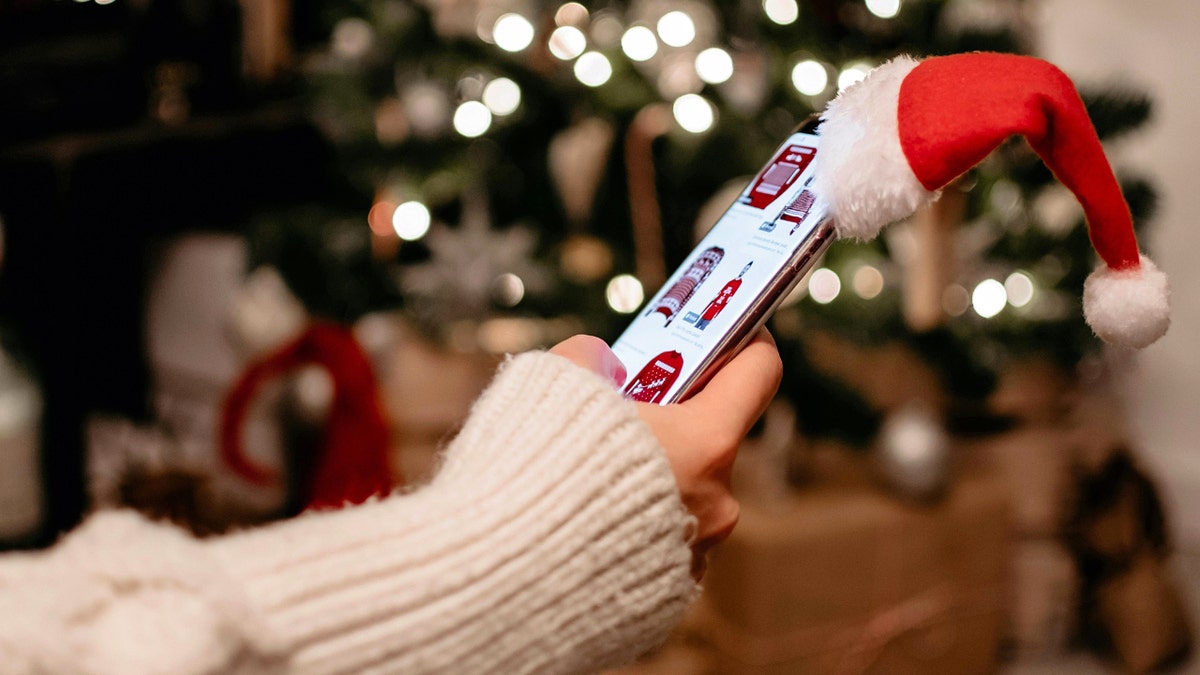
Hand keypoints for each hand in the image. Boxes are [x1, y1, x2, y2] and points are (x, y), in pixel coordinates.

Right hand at [549, 331, 782, 578]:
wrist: (500, 575)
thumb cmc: (533, 474)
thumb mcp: (554, 383)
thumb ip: (588, 358)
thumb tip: (599, 360)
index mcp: (704, 443)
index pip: (757, 374)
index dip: (744, 344)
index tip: (727, 332)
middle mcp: (715, 502)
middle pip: (712, 438)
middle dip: (674, 418)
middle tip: (627, 405)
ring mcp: (694, 552)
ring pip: (684, 493)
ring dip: (651, 476)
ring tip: (589, 473)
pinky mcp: (666, 595)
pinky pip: (660, 541)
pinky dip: (633, 524)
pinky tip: (584, 519)